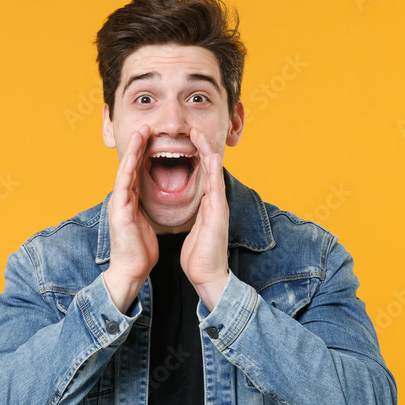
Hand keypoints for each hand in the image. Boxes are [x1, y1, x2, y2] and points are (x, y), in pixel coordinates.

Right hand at [104, 125, 157, 312]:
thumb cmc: (139, 250)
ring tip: (139, 134)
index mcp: (130, 202)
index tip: (150, 138)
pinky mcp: (120, 214)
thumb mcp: (144, 223)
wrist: (131, 271)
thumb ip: (143, 208)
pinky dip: (127, 171)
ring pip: (125, 173)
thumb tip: (148, 199)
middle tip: (144, 127)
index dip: (142, 154)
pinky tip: (132, 158)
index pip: (136, 172)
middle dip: (136, 146)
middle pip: (129, 167)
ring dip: (131, 152)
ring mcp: (119, 206)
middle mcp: (122, 200)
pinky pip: (124, 188)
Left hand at [181, 127, 229, 311]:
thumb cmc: (199, 257)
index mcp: (207, 205)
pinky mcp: (218, 212)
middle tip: (193, 128)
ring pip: (214, 171)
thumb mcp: (195, 230)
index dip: (196, 156)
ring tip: (198, 133)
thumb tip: (195, 208)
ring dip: (207, 150)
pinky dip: (212, 167)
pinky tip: (209, 153)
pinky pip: (215, 184)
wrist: (207, 276)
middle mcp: (215, 202)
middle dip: (202, 147)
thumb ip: (197, 216)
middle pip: (210, 167)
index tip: (186, 141)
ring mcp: (218, 206)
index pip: (202, 174)